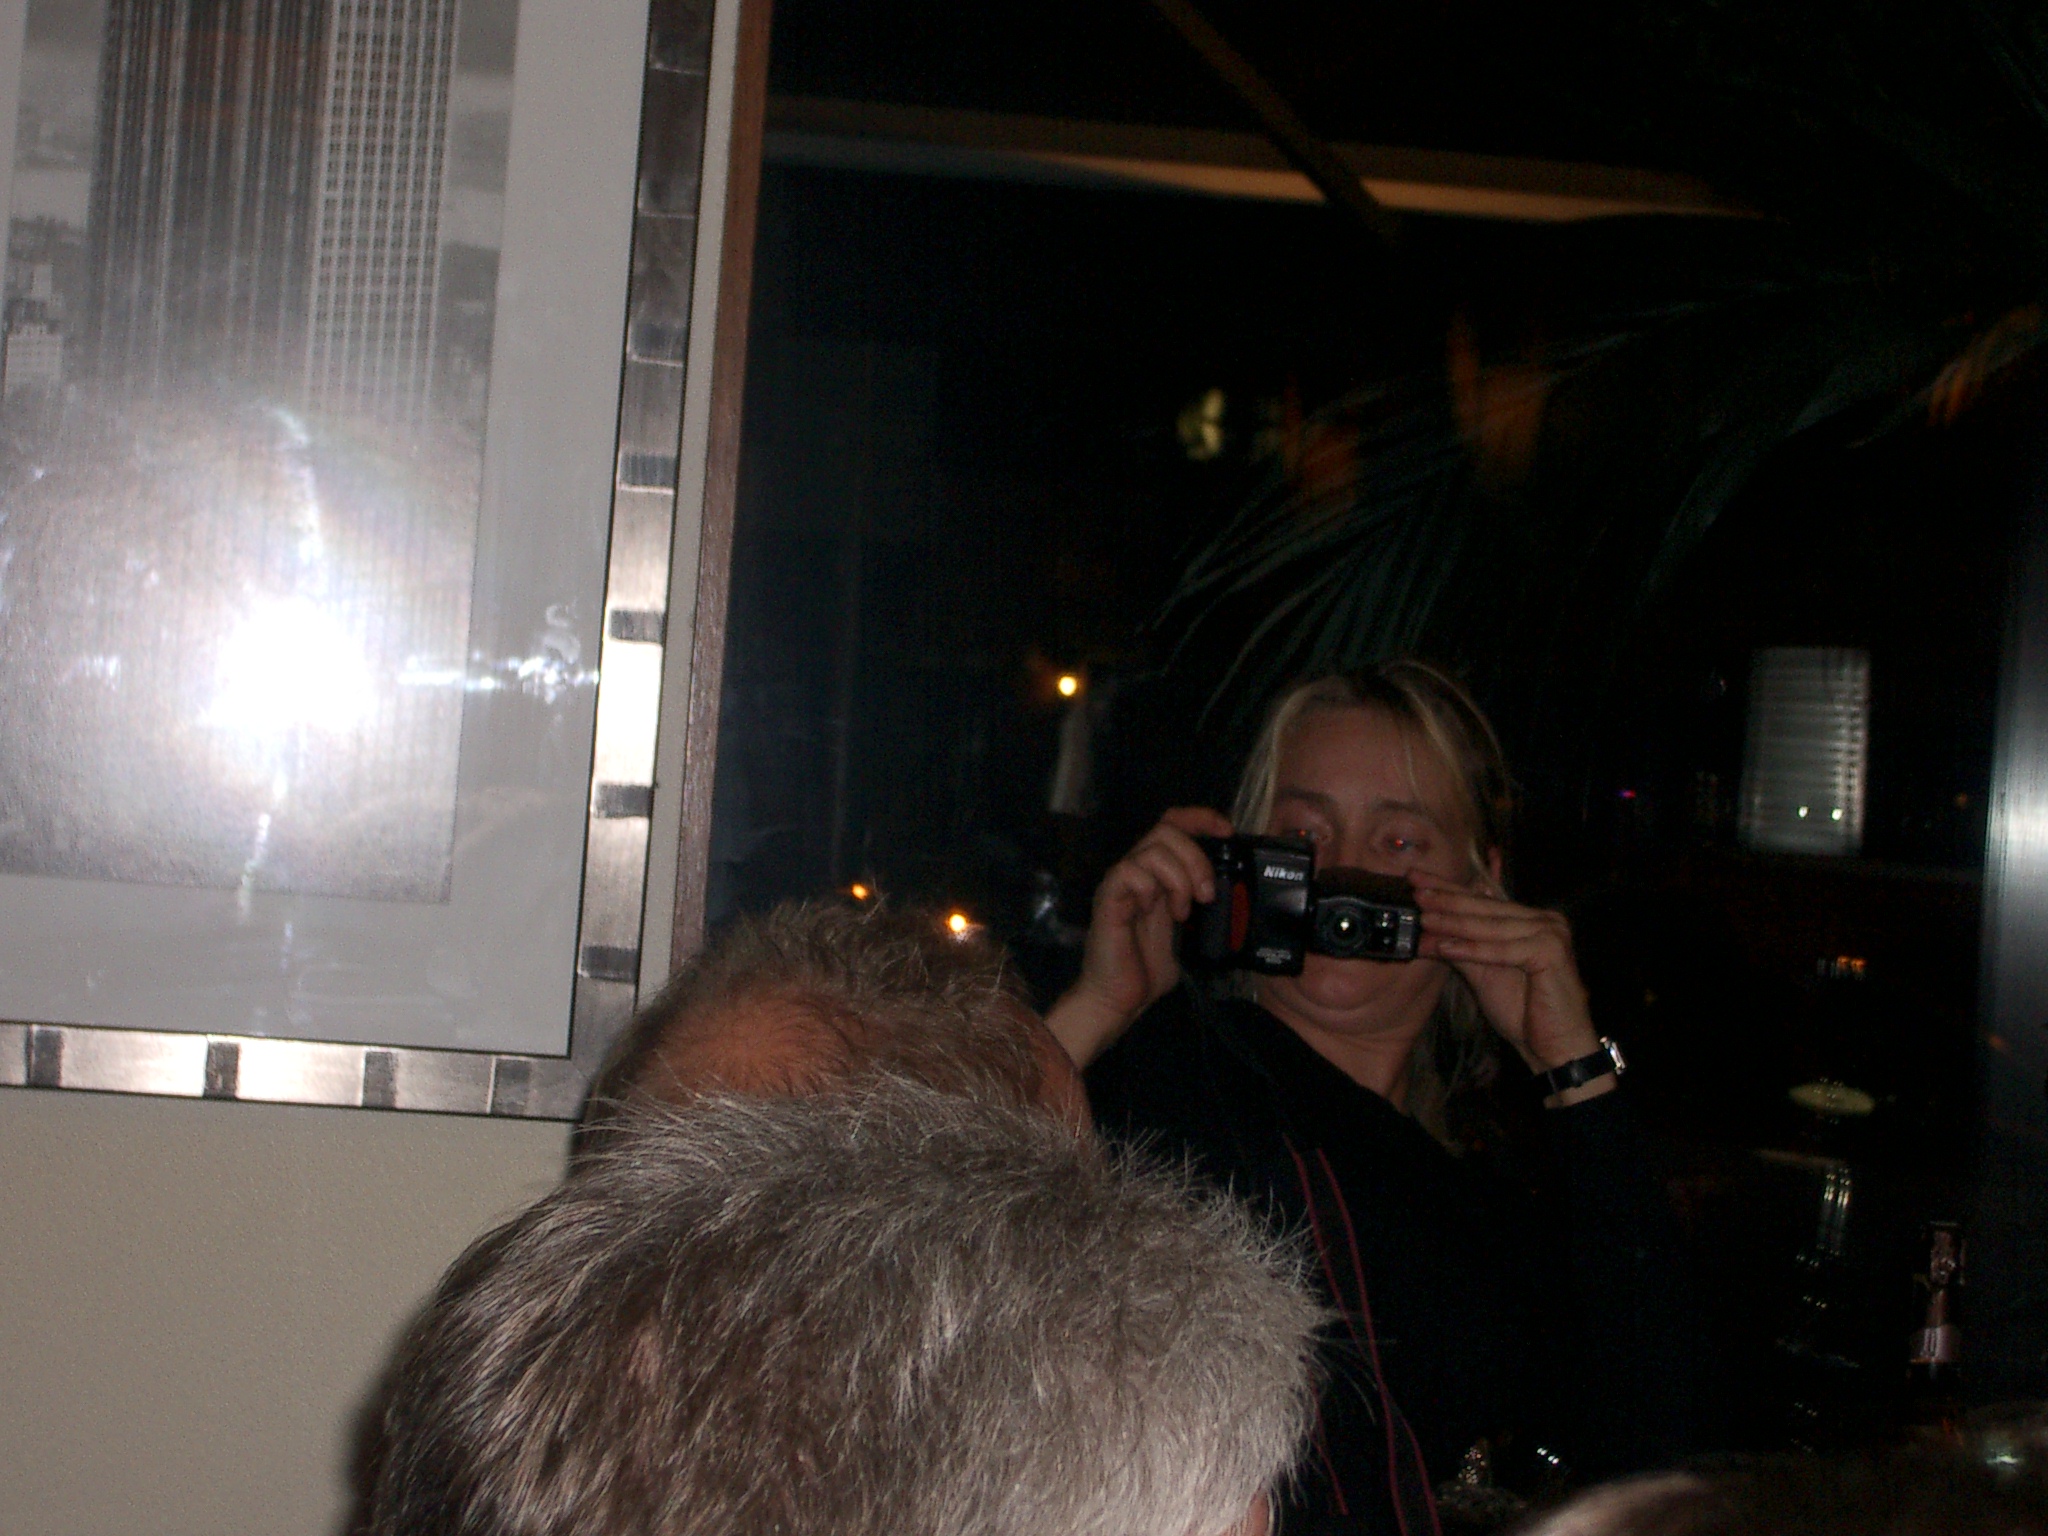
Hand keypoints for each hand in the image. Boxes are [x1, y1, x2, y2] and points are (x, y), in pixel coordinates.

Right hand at [1045, 807, 1233, 1068]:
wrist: (1118, 999)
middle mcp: (1137, 871)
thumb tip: (1235, 896)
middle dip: (1196, 858)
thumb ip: (1201, 906)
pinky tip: (1153, 911)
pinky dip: (1150, 888)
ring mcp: (1121, 882)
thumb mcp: (1188, 931)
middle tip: (1206, 895)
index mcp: (1157, 874)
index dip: (1201, 818)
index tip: (1227, 831)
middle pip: (1167, 829)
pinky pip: (1130, 870)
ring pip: (1153, 848)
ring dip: (1179, 878)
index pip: (1174, 824)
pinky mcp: (1108, 896)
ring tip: (1182, 911)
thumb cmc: (1147, 969)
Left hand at [1410, 875, 1609, 1097]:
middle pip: (1486, 909)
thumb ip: (1460, 948)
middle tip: (1415, 891)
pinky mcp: (1552, 952)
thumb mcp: (1483, 973)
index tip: (1415, 879)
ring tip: (1424, 919)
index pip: (1482, 900)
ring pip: (1491, 927)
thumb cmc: (1523, 1012)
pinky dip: (1473, 950)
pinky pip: (1503, 950)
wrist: (1555, 1047)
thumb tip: (1425, 931)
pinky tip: (1445, 948)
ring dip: (1454, 924)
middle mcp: (1545, 920)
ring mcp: (1551, 933)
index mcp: (1531, 920)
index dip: (1448, 889)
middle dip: (1447, 900)